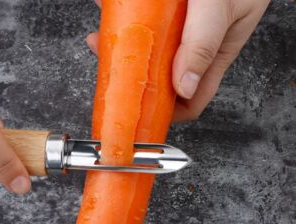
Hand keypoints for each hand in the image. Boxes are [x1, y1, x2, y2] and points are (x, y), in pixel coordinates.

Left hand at [86, 0, 269, 121]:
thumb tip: (185, 88)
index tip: (140, 111)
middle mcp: (193, 49)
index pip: (191, 102)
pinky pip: (144, 22)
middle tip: (111, 64)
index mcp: (212, 57)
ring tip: (103, 36)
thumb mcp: (220, 8)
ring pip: (148, 53)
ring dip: (124, 46)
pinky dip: (126, 16)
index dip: (166, 113)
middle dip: (134, 77)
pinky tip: (110, 6)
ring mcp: (178, 32)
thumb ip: (203, 45)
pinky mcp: (167, 13)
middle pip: (160, 79)